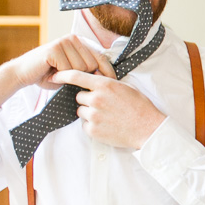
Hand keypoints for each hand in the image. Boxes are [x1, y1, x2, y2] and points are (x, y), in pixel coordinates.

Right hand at [0, 36, 114, 105]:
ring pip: (81, 67)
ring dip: (69, 76)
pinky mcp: (54, 49)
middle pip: (92, 64)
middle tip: (66, 77)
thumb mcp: (72, 73)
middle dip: (82, 76)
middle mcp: (73, 39)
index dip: (107, 72)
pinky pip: (68, 69)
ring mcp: (63, 42)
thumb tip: (109, 79)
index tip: (112, 84)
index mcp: (79, 42)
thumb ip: (87, 71)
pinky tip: (51, 73)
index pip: (101, 57)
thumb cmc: (48, 75)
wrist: (22, 74)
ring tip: (57, 74)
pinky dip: (60, 76)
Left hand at [51, 70, 165, 149]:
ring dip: (89, 113)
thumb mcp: (126, 88)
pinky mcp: (92, 130)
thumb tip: (94, 78)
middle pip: (78, 96)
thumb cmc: (140, 107)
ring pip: (81, 111)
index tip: (55, 75)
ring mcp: (93, 115)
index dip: (63, 75)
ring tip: (107, 116)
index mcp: (105, 85)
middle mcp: (96, 99)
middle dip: (87, 100)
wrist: (148, 129)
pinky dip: (93, 125)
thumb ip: (107, 83)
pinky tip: (107, 125)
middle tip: (103, 105)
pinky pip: (84, 125)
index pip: (76, 76)